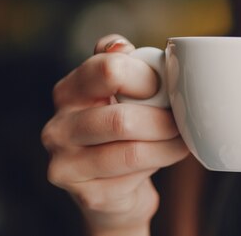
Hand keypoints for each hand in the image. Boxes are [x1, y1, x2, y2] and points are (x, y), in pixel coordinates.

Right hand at [41, 34, 188, 235]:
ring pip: (133, 152)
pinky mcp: (87, 195)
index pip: (108, 69)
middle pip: (122, 119)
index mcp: (69, 90)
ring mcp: (67, 164)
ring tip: (181, 140)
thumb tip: (120, 45)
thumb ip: (124, 61)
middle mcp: (58, 127)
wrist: (116, 186)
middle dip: (164, 120)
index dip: (147, 77)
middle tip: (182, 120)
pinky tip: (164, 157)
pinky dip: (160, 164)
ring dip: (169, 145)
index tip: (164, 85)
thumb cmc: (124, 127)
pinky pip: (135, 176)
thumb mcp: (124, 89)